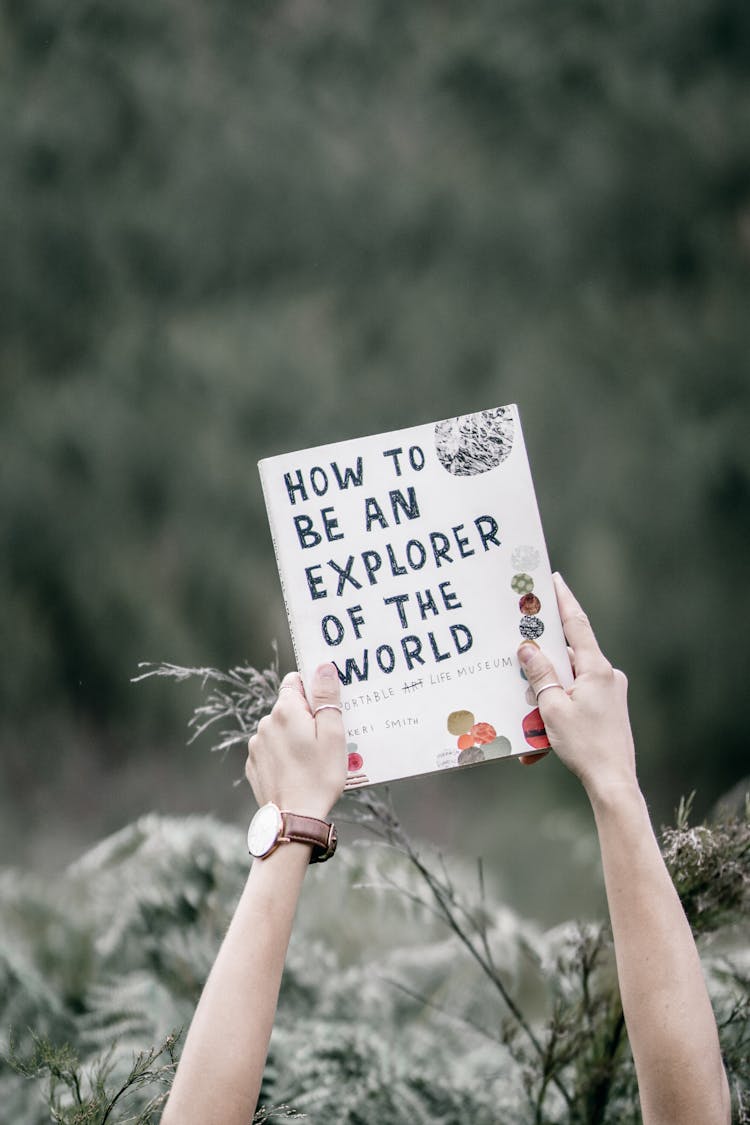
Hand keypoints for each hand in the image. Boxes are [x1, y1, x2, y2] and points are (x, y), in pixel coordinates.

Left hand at [245, 663, 346, 819]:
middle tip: (326, 739)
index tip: (326, 708)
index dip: (313, 691)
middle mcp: (266, 723)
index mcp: (285, 710)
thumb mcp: (332, 735)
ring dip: (294, 737)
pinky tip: (298, 772)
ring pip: (280, 729)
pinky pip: (272, 750)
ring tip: (312, 760)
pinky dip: (284, 755)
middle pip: (289, 707)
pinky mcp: (253, 764)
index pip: (295, 681)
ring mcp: (256, 745)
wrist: (293, 819)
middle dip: (307, 717)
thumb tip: (323, 667)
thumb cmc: (318, 777)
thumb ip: (327, 698)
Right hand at [517, 573, 637, 802]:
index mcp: (596, 668)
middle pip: (568, 655)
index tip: (554, 579)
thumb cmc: (584, 745)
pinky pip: (577, 701)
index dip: (563, 600)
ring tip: (525, 716)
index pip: (576, 623)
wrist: (613, 782)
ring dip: (546, 695)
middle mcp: (607, 674)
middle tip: (520, 646)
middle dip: (543, 658)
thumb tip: (527, 647)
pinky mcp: (609, 709)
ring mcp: (610, 692)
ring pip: (569, 682)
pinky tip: (541, 744)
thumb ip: (540, 674)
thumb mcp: (552, 708)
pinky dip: (558, 714)